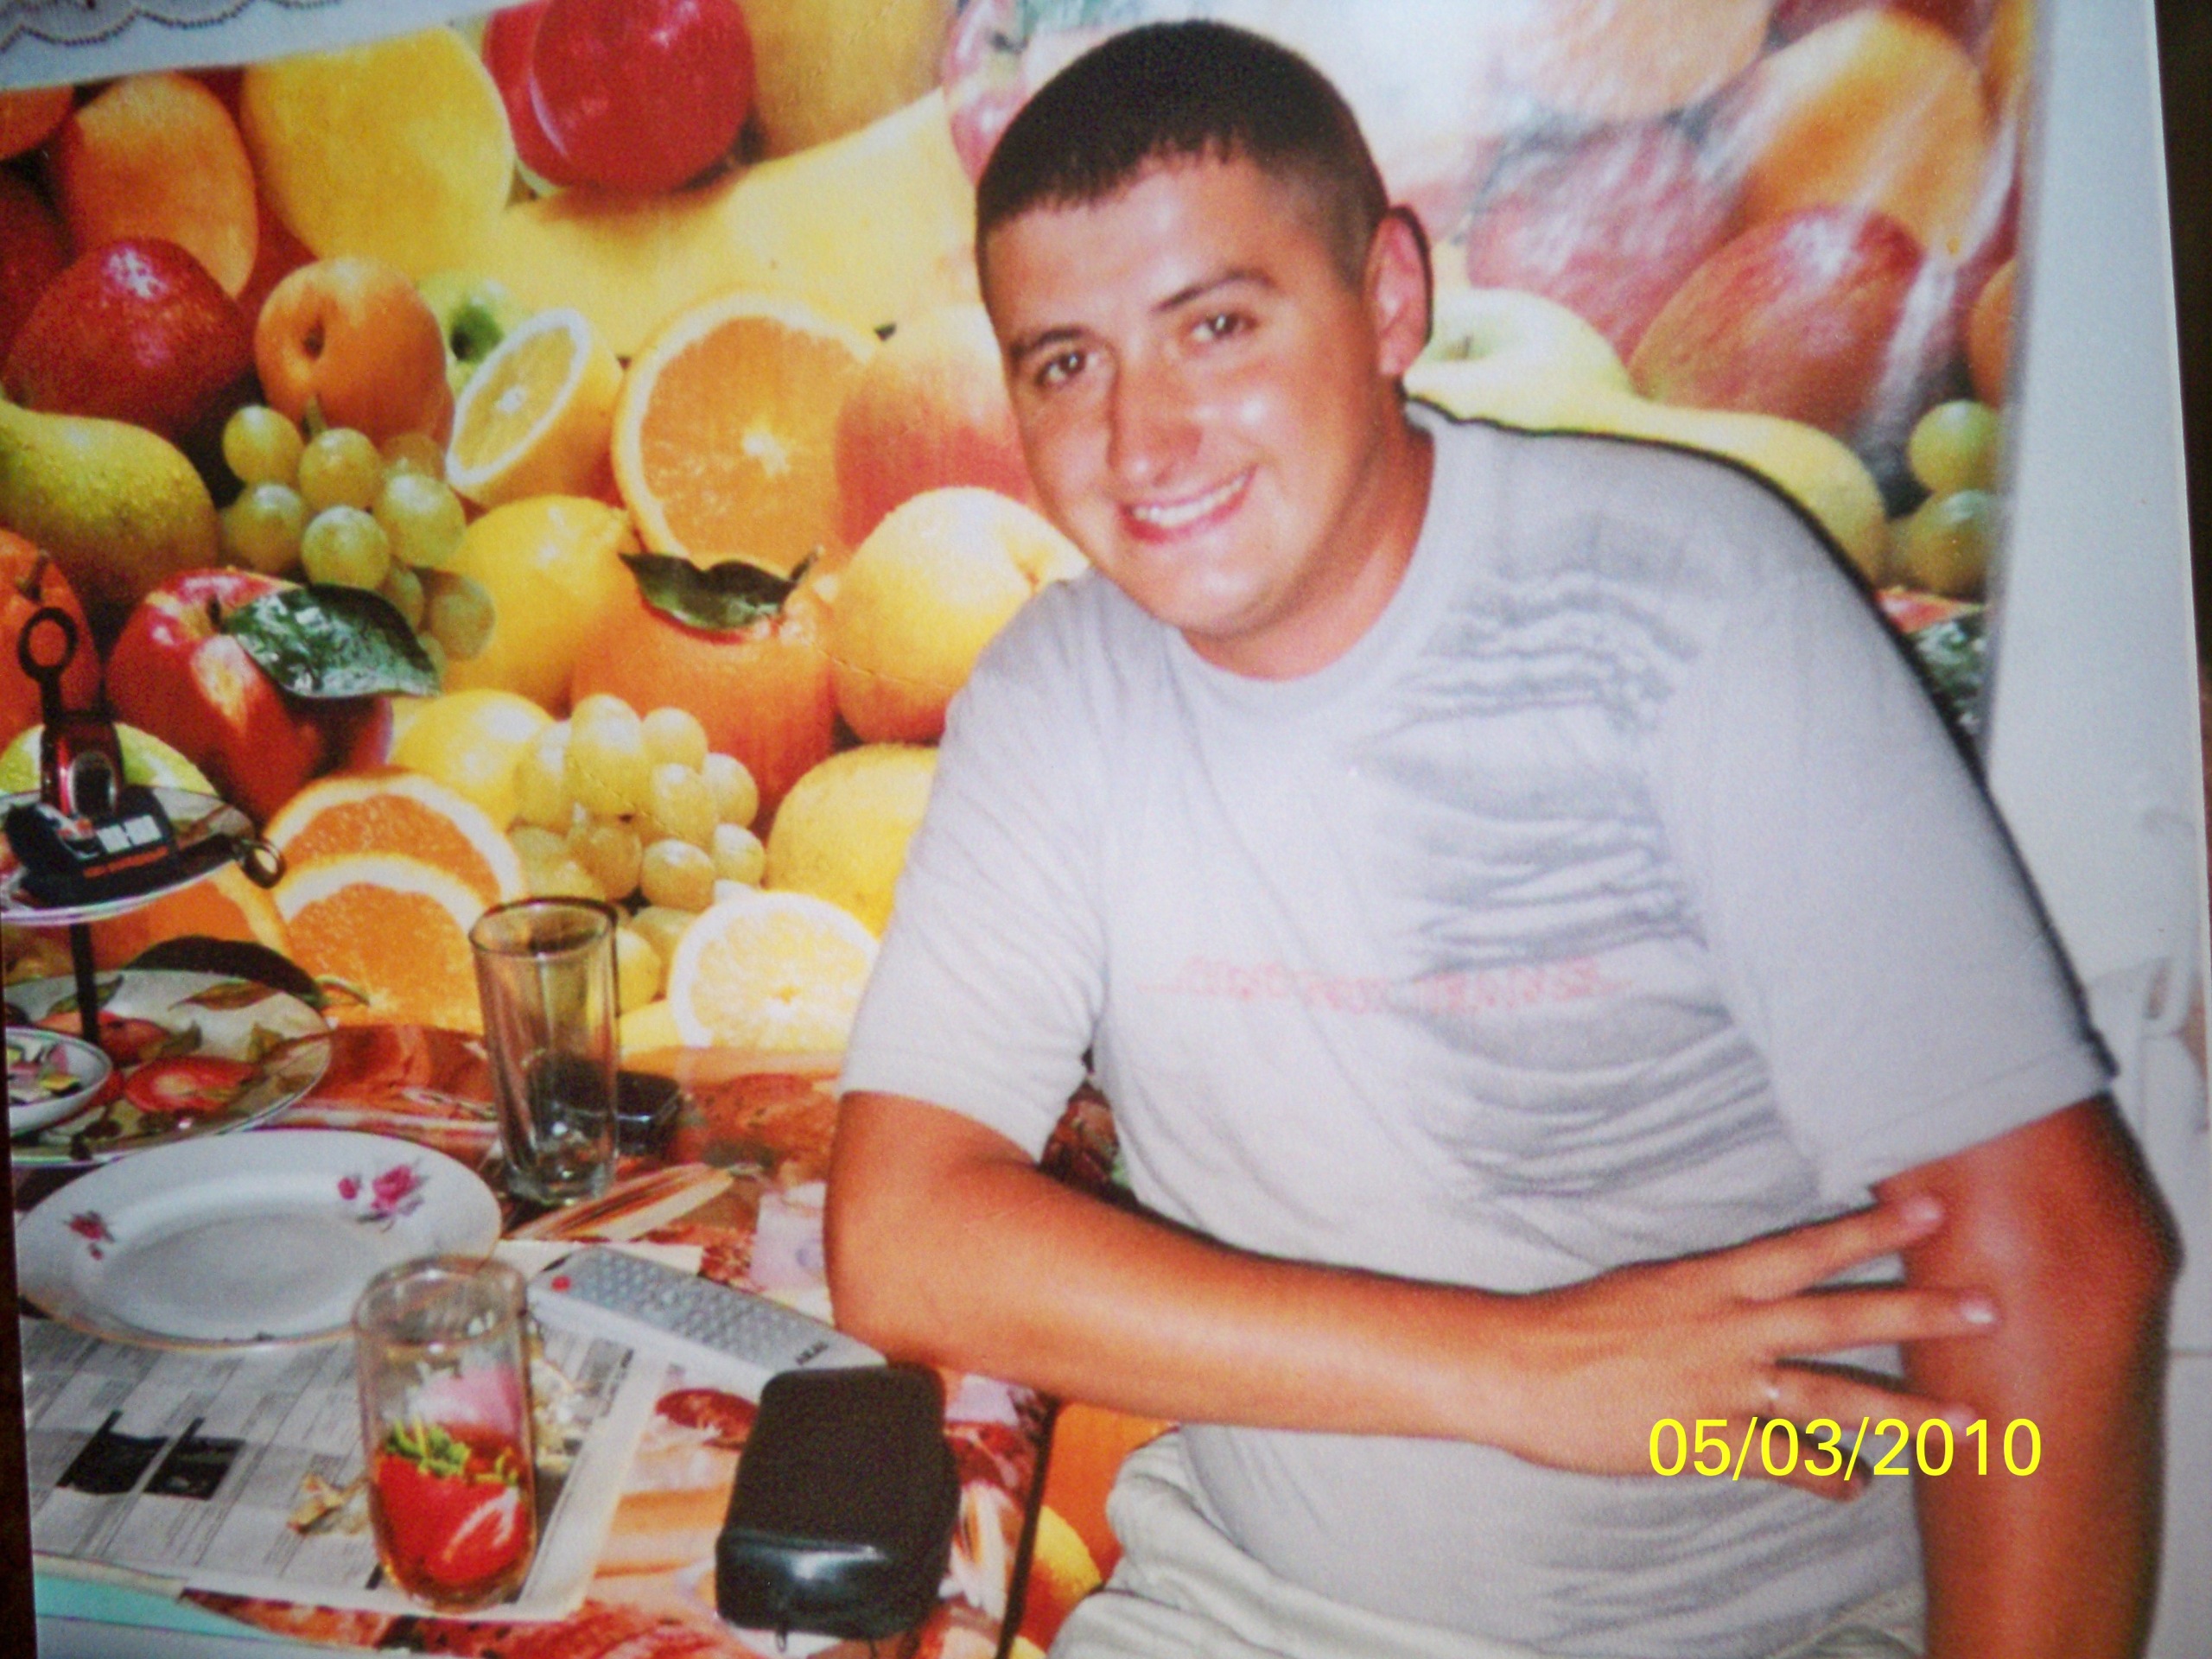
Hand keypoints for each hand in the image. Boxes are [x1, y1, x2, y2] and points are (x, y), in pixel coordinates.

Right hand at [1485, 1193, 1991, 1499]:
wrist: (1516, 1368)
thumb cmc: (1570, 1325)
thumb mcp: (1644, 1287)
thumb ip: (1703, 1293)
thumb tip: (1743, 1291)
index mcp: (1709, 1281)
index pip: (1805, 1248)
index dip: (1871, 1231)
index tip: (1931, 1210)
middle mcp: (1727, 1328)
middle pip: (1838, 1315)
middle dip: (1916, 1313)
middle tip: (1986, 1306)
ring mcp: (1721, 1387)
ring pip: (1830, 1396)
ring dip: (1905, 1410)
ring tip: (1969, 1421)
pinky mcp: (1705, 1439)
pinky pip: (1782, 1462)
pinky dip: (1825, 1476)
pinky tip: (1858, 1486)